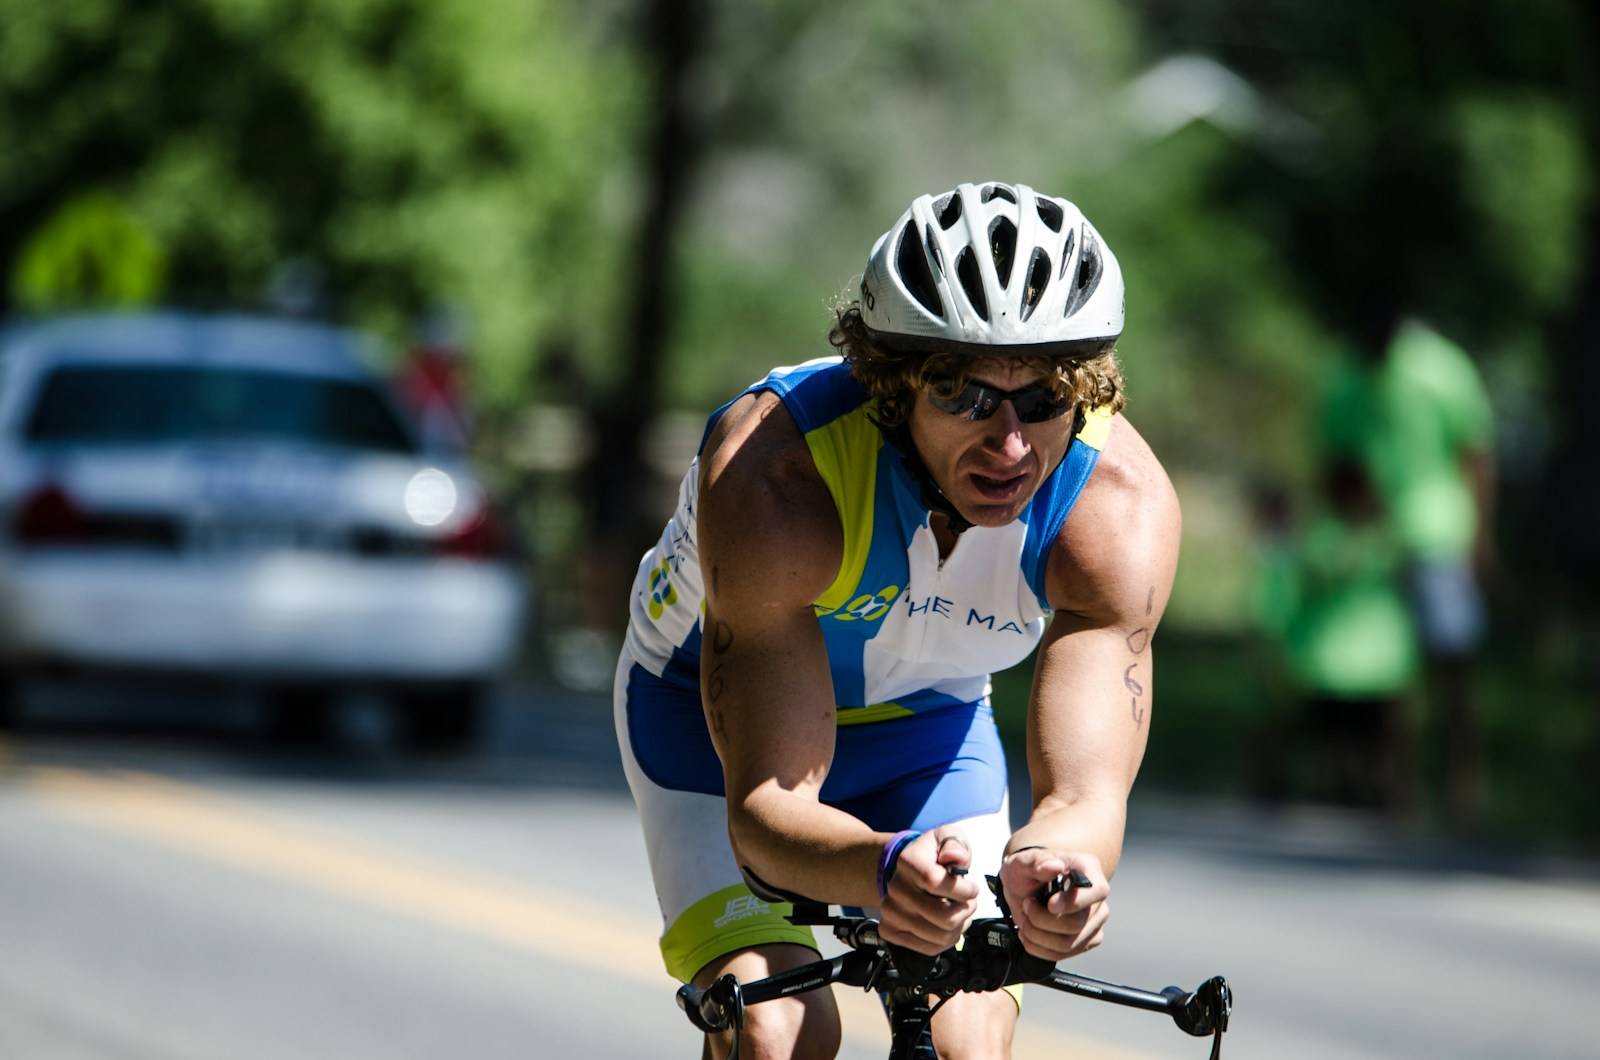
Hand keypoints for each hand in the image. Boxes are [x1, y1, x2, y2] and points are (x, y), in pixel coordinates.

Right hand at [877, 827, 980, 954]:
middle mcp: (896, 889)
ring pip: (940, 936)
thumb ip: (955, 844)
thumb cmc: (933, 856)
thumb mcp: (948, 837)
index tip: (971, 888)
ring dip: (959, 926)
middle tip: (967, 902)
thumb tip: (954, 858)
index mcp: (908, 862)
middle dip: (966, 911)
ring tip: (958, 912)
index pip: (938, 884)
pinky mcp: (891, 931)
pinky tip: (946, 925)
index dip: (964, 890)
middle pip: (943, 917)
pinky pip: (929, 948)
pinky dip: (945, 940)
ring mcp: (891, 912)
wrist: (908, 871)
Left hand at [999, 848, 1108, 960]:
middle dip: (1042, 919)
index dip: (1073, 903)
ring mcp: (1095, 920)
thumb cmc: (1028, 871)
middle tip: (1026, 906)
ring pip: (1068, 943)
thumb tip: (1055, 866)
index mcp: (1089, 869)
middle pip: (1076, 924)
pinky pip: (1064, 954)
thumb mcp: (1024, 861)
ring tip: (1026, 919)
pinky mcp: (1087, 939)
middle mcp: (1097, 896)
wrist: (1025, 888)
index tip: (1050, 905)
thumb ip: (1037, 861)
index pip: (1096, 892)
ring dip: (1037, 935)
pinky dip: (1040, 948)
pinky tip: (1030, 934)